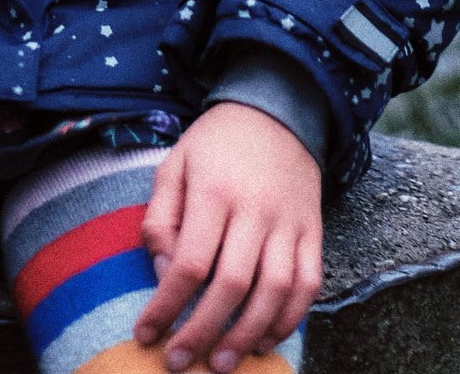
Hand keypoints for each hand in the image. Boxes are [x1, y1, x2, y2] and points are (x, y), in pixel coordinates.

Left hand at [136, 102, 322, 371]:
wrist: (277, 110)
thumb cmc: (216, 144)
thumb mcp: (175, 165)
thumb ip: (161, 218)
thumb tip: (162, 273)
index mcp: (214, 190)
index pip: (189, 262)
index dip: (166, 305)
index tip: (146, 334)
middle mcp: (255, 208)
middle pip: (232, 284)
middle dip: (203, 332)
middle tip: (179, 362)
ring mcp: (289, 221)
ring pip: (274, 291)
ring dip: (248, 334)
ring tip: (223, 362)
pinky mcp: (314, 231)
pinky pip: (308, 284)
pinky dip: (290, 318)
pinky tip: (265, 338)